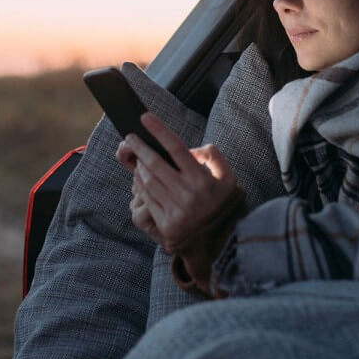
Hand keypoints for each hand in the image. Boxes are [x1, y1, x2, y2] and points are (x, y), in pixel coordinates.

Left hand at [117, 113, 239, 253]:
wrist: (219, 240)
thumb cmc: (221, 202)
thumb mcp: (228, 177)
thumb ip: (213, 157)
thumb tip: (193, 148)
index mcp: (202, 180)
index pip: (176, 148)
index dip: (159, 130)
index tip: (145, 117)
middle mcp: (188, 195)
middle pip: (156, 164)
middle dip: (140, 147)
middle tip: (130, 136)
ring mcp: (175, 210)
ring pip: (148, 181)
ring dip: (139, 166)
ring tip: (137, 157)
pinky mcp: (166, 223)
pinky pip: (147, 199)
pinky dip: (141, 186)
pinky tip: (140, 178)